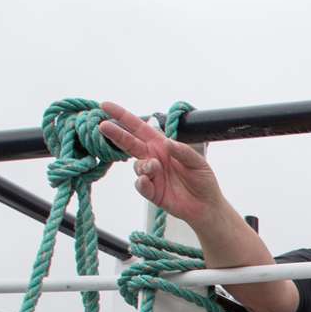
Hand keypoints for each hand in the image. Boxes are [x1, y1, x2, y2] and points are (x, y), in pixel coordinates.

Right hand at [97, 101, 228, 229]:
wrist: (207, 206)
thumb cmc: (203, 180)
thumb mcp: (198, 163)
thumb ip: (183, 151)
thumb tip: (167, 143)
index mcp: (161, 146)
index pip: (139, 128)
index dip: (123, 117)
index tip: (105, 106)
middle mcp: (153, 158)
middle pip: (129, 143)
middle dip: (116, 134)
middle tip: (103, 126)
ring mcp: (151, 175)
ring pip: (137, 166)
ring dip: (143, 165)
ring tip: (155, 166)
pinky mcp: (152, 192)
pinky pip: (141, 185)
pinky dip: (142, 181)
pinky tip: (147, 180)